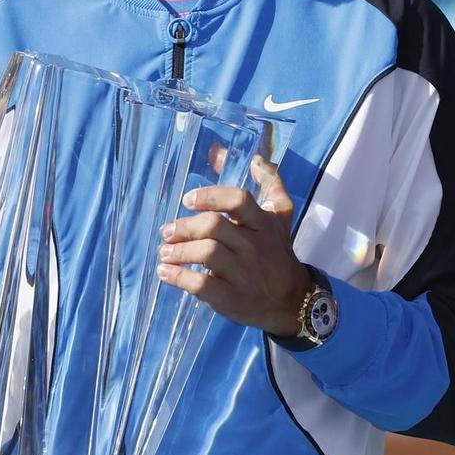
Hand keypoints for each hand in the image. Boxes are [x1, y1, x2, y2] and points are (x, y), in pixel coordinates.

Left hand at [156, 153, 307, 335]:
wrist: (290, 300)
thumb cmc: (276, 252)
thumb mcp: (280, 215)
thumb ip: (267, 181)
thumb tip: (242, 155)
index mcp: (263, 223)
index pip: (238, 200)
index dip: (209, 197)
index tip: (187, 200)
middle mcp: (255, 246)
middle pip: (214, 227)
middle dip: (185, 227)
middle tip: (167, 232)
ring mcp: (244, 273)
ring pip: (207, 253)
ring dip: (178, 251)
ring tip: (164, 252)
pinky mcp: (232, 298)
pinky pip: (201, 285)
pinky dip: (178, 277)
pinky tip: (165, 272)